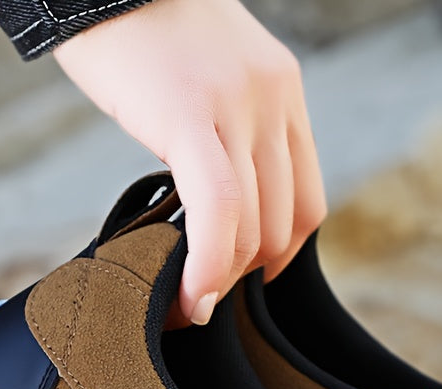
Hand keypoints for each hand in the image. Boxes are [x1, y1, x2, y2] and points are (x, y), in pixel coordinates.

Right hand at [53, 0, 325, 324]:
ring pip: (253, 228)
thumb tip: (214, 210)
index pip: (305, 201)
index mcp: (282, 91)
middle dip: (241, 275)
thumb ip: (225, 134)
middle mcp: (272, 97)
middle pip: (281, 224)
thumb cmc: (136, 33)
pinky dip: (207, 266)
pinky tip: (189, 294)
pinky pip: (217, 211)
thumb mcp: (205, 80)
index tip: (241, 278)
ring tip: (186, 301)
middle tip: (198, 295)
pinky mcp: (190, 113)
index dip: (278, 255)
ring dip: (220, 281)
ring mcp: (238, 104)